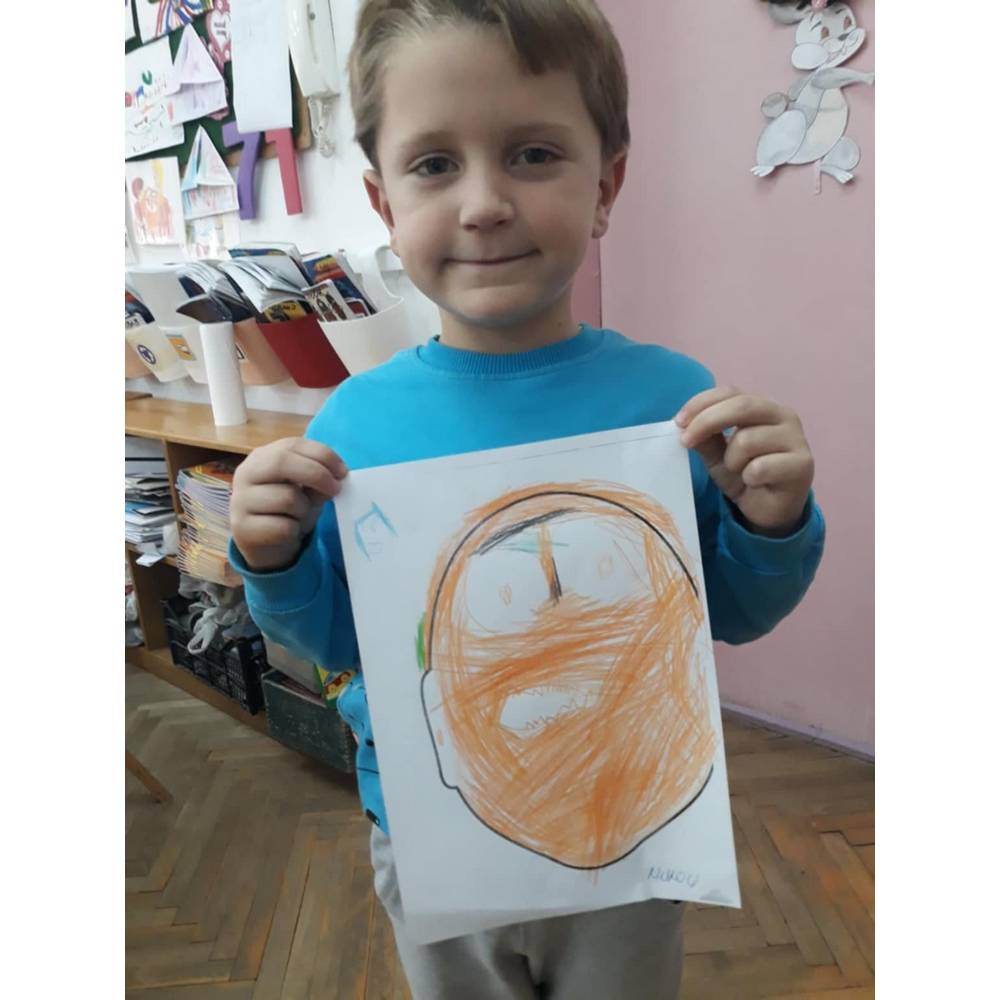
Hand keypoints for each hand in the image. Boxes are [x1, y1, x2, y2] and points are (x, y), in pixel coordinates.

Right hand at [231, 438, 346, 570]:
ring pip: (287, 498)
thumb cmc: (288, 511)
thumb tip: (335, 479)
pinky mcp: (242, 528)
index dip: (323, 455)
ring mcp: (240, 500)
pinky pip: (283, 527)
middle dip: (317, 474)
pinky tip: (287, 532)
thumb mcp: (306, 490)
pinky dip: (294, 531)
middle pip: (282, 462)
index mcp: (262, 457)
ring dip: (304, 510)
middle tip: (336, 489)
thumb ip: (317, 479)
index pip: (293, 445)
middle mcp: (245, 474)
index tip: (343, 472)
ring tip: (298, 516)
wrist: (267, 545)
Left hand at [675, 387, 813, 536]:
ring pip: (747, 440)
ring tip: (739, 471)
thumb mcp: (717, 455)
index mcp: (763, 407)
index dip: (702, 403)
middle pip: (742, 406)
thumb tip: (684, 423)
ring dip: (731, 461)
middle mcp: (784, 416)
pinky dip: (748, 477)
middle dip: (707, 422)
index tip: (678, 421)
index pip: (731, 392)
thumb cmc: (745, 475)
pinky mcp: (803, 464)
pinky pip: (760, 467)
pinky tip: (756, 483)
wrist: (769, 510)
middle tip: (686, 441)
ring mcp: (797, 438)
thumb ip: (705, 437)